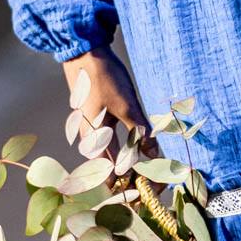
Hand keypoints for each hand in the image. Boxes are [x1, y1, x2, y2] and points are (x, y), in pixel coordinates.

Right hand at [61, 46, 162, 190]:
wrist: (83, 50)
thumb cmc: (103, 77)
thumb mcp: (125, 105)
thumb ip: (139, 130)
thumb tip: (154, 155)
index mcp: (94, 140)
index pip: (113, 175)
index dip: (132, 186)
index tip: (152, 190)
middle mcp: (91, 138)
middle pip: (113, 167)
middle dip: (135, 175)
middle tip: (157, 181)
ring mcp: (93, 127)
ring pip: (115, 152)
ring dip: (133, 160)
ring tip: (152, 166)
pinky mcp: (99, 117)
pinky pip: (114, 139)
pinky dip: (128, 145)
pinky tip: (140, 143)